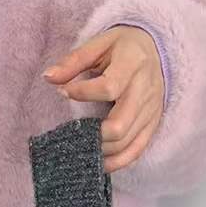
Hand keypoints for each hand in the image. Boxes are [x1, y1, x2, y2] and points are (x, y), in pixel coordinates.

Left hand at [43, 26, 165, 172]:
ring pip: (127, 142)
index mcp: (132, 63)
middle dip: (92, 133)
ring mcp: (152, 110)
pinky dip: (117, 161)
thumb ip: (73, 61)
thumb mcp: (99, 44)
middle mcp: (146, 89)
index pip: (109, 87)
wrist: (157, 50)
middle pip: (119, 124)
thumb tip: (47, 77)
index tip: (64, 92)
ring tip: (82, 146)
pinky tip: (99, 162)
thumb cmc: (123, 47)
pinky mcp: (153, 124)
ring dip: (101, 150)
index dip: (82, 93)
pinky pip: (137, 150)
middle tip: (74, 130)